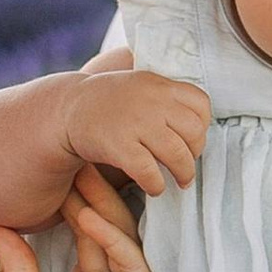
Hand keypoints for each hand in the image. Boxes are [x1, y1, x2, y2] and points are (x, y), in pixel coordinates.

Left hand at [0, 178, 164, 271]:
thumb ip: (15, 269)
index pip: (86, 236)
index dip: (73, 203)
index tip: (55, 170)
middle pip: (110, 230)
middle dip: (94, 193)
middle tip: (76, 156)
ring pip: (126, 240)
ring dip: (104, 206)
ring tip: (81, 172)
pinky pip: (135, 266)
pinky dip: (112, 239)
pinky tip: (89, 217)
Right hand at [63, 64, 210, 199]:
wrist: (69, 109)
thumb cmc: (111, 103)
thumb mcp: (142, 86)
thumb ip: (168, 98)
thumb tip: (201, 125)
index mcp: (160, 84)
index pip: (201, 104)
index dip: (203, 126)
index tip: (192, 140)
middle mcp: (152, 101)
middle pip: (194, 132)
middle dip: (195, 153)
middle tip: (186, 164)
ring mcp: (136, 123)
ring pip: (178, 155)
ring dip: (184, 174)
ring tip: (180, 182)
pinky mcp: (119, 145)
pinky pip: (150, 172)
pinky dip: (156, 184)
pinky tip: (153, 187)